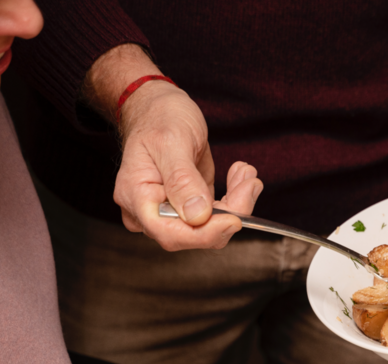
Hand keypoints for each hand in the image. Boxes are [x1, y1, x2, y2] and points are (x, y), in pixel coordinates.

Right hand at [81, 44, 261, 250]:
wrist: (159, 106)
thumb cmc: (158, 117)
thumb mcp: (171, 141)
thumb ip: (182, 180)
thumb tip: (197, 215)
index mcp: (137, 198)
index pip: (169, 233)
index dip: (204, 233)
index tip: (234, 219)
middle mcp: (151, 211)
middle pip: (193, 234)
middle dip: (229, 214)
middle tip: (250, 184)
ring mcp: (171, 211)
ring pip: (210, 227)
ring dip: (236, 204)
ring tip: (246, 174)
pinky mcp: (189, 206)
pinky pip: (216, 215)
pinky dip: (234, 198)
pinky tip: (240, 176)